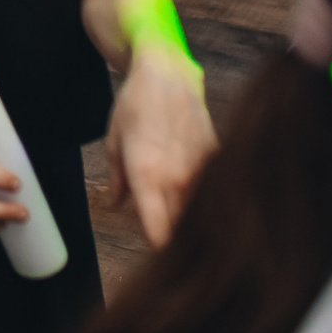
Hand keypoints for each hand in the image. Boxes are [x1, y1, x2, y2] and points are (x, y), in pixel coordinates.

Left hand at [105, 48, 214, 246]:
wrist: (168, 74)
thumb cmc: (135, 106)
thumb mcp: (114, 141)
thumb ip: (116, 179)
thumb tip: (114, 205)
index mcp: (147, 175)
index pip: (159, 232)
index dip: (158, 250)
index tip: (154, 258)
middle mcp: (177, 177)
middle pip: (182, 228)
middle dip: (176, 240)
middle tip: (168, 243)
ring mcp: (201, 169)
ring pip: (200, 212)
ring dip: (192, 221)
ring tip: (183, 224)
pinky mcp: (217, 159)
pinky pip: (213, 190)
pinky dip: (206, 199)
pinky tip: (200, 199)